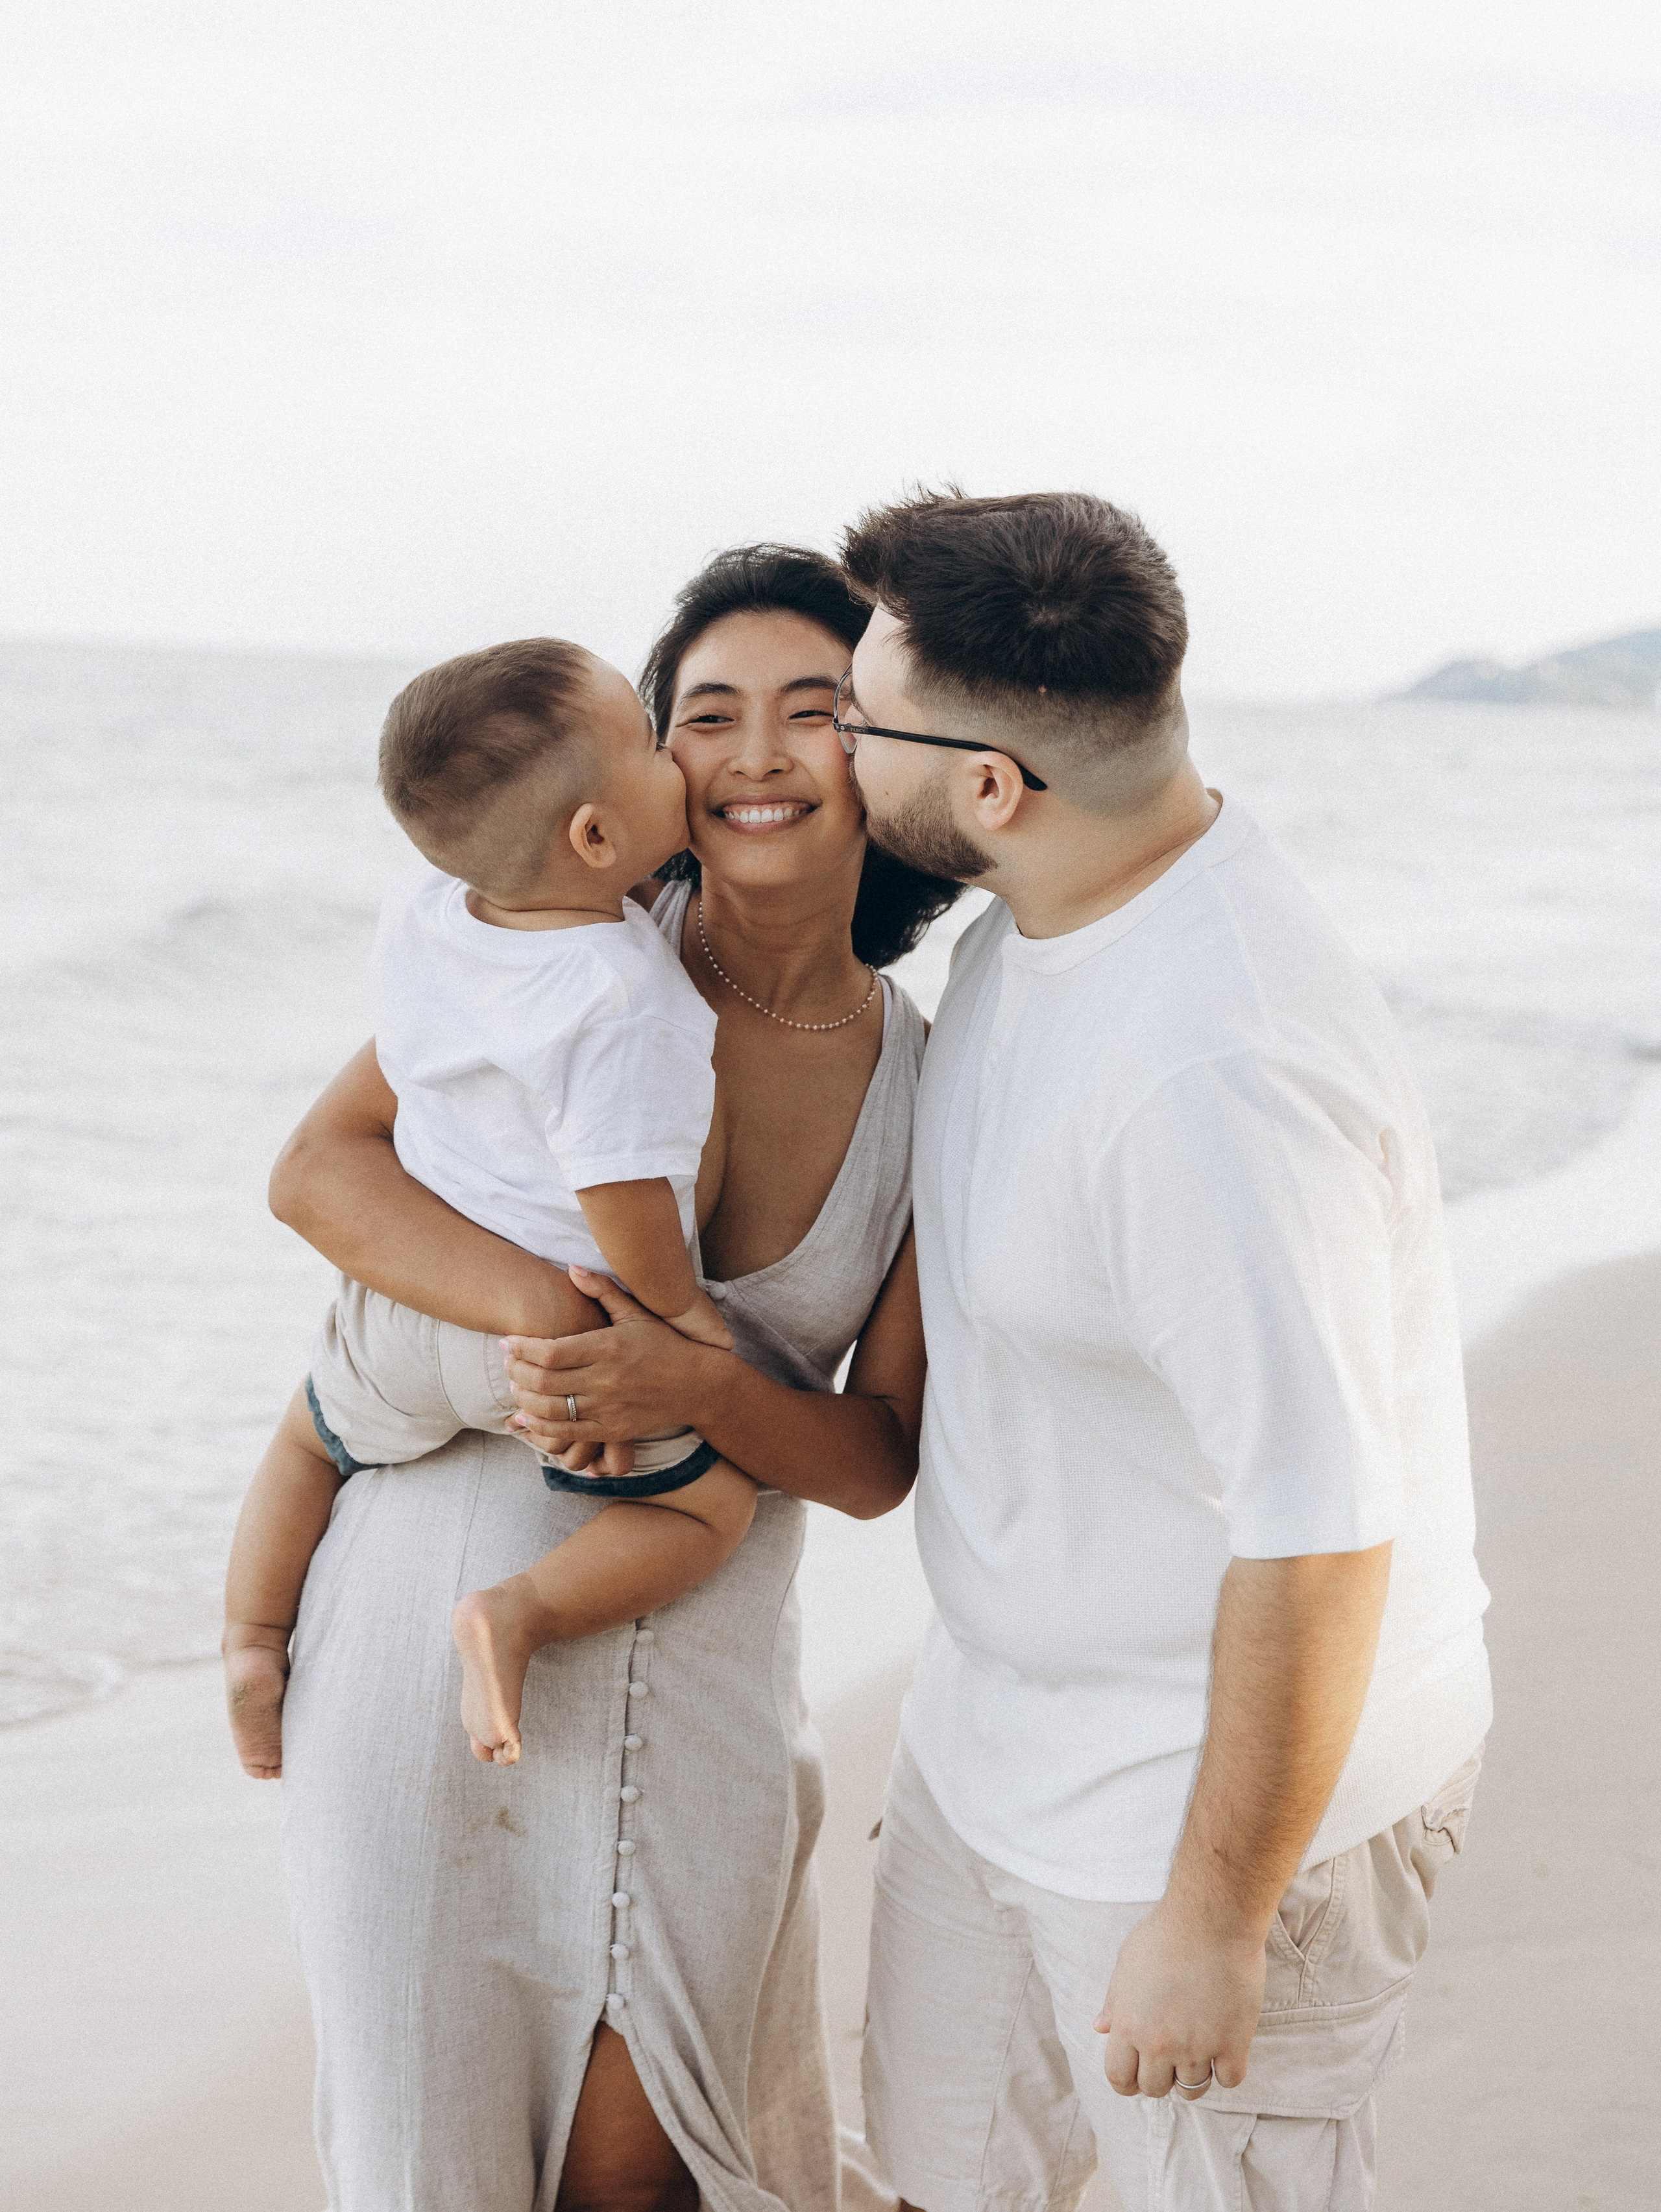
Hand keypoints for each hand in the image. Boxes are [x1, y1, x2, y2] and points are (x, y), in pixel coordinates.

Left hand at [502, 1266, 724, 1456]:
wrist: (700, 1385)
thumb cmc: (666, 1344)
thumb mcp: (638, 1313)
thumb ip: (602, 1291)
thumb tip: (571, 1267)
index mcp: (609, 1347)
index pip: (550, 1352)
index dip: (521, 1348)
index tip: (507, 1341)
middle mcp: (607, 1380)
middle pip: (543, 1381)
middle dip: (516, 1373)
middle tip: (507, 1363)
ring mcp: (609, 1409)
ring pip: (550, 1410)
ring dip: (523, 1400)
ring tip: (515, 1387)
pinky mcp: (613, 1431)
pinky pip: (567, 1434)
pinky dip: (540, 1427)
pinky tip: (528, 1417)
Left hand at [1094, 1899, 1266, 2098]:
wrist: (1211, 1917)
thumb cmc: (1165, 1933)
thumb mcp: (1127, 1963)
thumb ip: (1115, 2002)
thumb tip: (1100, 2028)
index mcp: (1128, 2025)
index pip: (1119, 2078)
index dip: (1127, 2082)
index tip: (1138, 2075)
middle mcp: (1159, 2044)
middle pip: (1155, 2088)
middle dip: (1161, 2077)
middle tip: (1172, 2055)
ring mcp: (1197, 2047)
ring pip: (1193, 2089)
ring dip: (1194, 2073)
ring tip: (1199, 2048)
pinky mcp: (1233, 2044)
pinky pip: (1229, 2079)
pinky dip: (1227, 2068)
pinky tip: (1226, 2045)